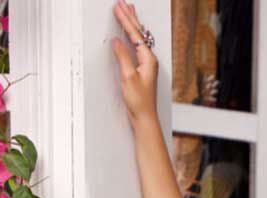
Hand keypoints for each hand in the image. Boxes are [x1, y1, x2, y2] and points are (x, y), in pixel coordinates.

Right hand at [111, 1, 159, 127]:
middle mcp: (150, 60)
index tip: (118, 7)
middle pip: (139, 33)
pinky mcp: (142, 69)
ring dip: (133, 24)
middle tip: (122, 3)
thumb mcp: (128, 77)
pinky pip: (137, 46)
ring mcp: (147, 64)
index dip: (126, 20)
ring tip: (129, 11)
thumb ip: (123, 57)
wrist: (144, 117)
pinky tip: (131, 34)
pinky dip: (133, 36)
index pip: (135, 34)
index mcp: (148, 59)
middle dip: (130, 17)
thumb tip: (117, 42)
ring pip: (139, 38)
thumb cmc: (139, 101)